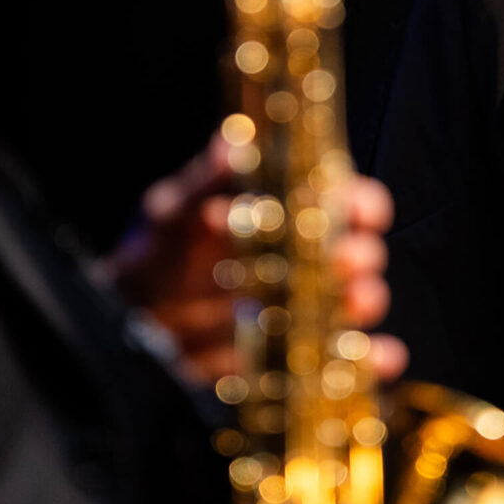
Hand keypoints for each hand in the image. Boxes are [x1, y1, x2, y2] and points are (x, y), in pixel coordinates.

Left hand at [107, 137, 407, 385]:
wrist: (128, 325)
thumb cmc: (155, 257)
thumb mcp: (171, 214)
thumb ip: (203, 183)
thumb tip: (230, 142)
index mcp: (285, 215)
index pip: (340, 200)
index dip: (359, 200)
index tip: (357, 208)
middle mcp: (305, 261)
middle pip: (357, 250)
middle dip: (361, 253)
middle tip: (345, 259)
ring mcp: (306, 310)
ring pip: (358, 302)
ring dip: (366, 300)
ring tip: (354, 302)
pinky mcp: (300, 356)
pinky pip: (347, 360)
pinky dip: (370, 360)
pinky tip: (375, 356)